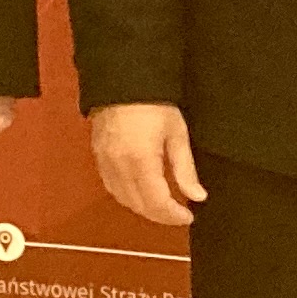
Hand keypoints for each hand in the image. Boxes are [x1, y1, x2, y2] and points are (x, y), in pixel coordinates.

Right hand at [90, 103, 204, 227]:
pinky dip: (128, 197)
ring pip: (124, 200)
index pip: (157, 202)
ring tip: (163, 206)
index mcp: (141, 161)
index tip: (189, 216)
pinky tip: (141, 193)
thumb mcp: (177, 134)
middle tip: (179, 214)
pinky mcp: (98, 157)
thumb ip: (185, 169)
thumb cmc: (154, 104)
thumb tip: (197, 197)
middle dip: (160, 215)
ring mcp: (105, 163)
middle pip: (139, 205)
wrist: (122, 81)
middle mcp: (119, 167)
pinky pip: (112, 187)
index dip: (173, 215)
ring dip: (144, 208)